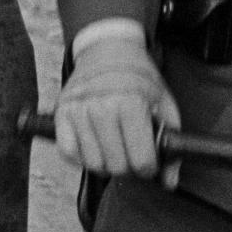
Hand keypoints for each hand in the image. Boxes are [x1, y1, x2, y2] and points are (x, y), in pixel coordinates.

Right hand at [53, 36, 180, 183]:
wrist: (108, 50)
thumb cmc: (139, 78)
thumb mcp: (164, 104)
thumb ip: (170, 144)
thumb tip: (169, 182)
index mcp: (132, 103)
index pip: (141, 160)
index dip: (148, 167)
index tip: (148, 162)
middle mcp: (103, 106)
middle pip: (116, 165)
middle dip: (128, 168)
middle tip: (131, 157)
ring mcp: (79, 110)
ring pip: (92, 162)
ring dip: (105, 164)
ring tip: (113, 151)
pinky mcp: (61, 113)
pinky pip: (68, 153)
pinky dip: (81, 157)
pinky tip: (93, 146)